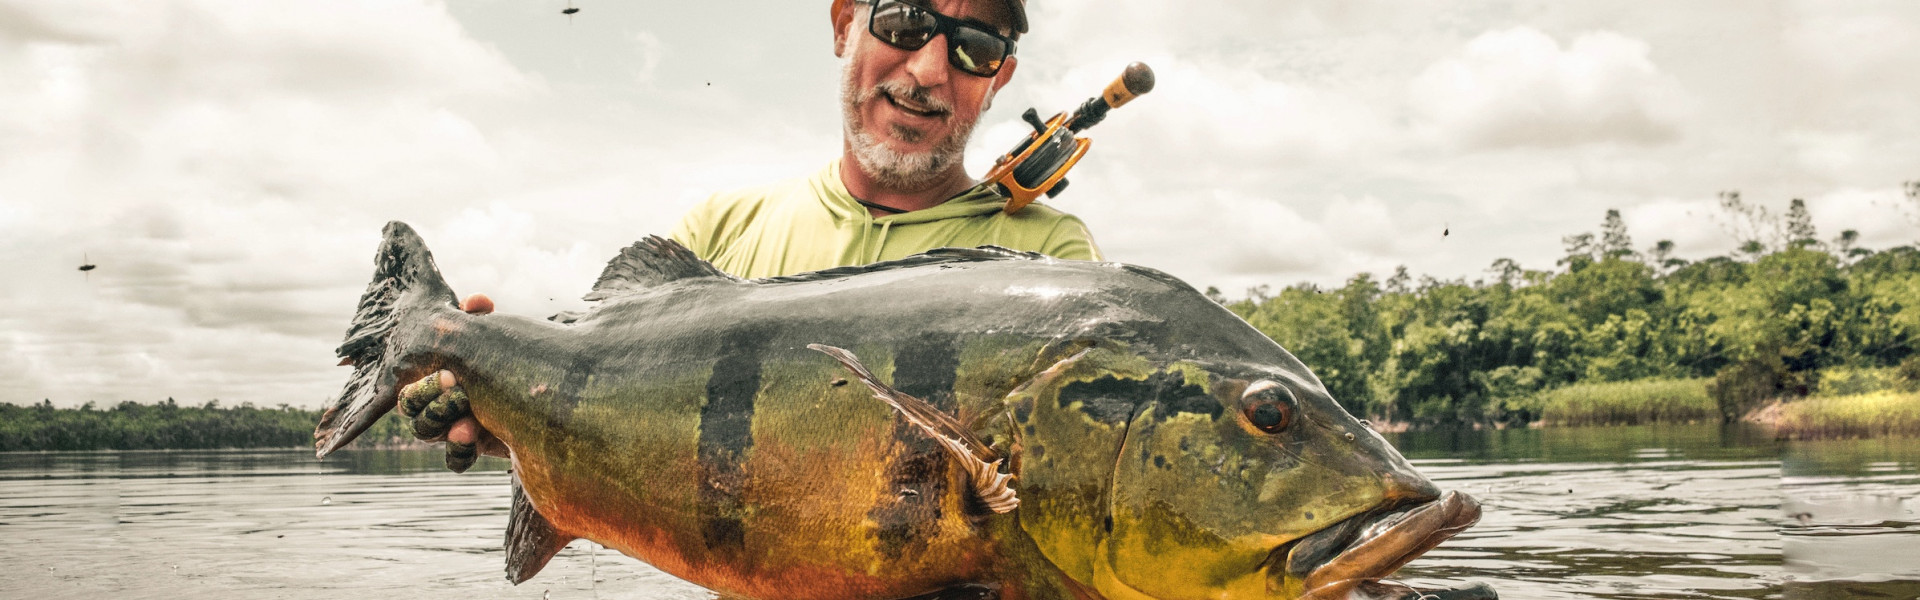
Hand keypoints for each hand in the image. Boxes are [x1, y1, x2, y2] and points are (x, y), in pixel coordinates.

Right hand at [395, 294, 507, 471]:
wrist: (554, 396)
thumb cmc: (518, 360)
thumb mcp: (498, 334)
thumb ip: (482, 318)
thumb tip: (475, 302)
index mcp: (439, 372)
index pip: (410, 380)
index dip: (421, 383)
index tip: (449, 373)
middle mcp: (443, 400)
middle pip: (411, 409)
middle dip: (429, 399)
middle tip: (458, 389)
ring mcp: (458, 425)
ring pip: (427, 433)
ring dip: (442, 426)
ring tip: (468, 422)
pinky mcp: (478, 448)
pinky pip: (456, 460)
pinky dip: (459, 452)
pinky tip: (473, 440)